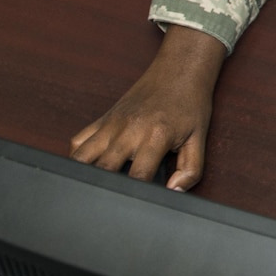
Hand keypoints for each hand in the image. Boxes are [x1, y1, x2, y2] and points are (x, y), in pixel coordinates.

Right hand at [70, 25, 225, 190]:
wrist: (179, 70)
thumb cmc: (190, 104)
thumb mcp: (198, 138)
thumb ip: (190, 170)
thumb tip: (173, 191)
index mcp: (155, 136)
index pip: (137, 177)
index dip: (137, 196)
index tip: (138, 204)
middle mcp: (128, 130)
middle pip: (104, 170)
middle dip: (107, 190)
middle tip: (111, 203)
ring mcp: (112, 124)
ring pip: (82, 157)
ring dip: (86, 175)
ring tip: (97, 189)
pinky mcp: (103, 119)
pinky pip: (78, 141)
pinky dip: (77, 158)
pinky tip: (88, 168)